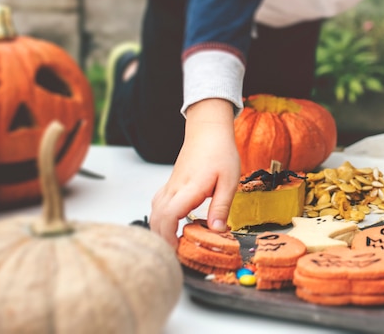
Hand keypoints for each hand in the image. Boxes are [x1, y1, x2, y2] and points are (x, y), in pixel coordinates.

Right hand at [149, 99, 239, 247]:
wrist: (208, 130)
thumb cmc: (221, 152)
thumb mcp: (229, 181)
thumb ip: (221, 207)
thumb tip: (217, 230)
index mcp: (190, 187)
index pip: (170, 215)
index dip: (169, 235)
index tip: (176, 249)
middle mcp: (176, 187)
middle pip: (157, 217)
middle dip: (161, 238)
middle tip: (175, 253)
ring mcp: (171, 184)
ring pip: (154, 210)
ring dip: (159, 228)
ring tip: (172, 242)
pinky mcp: (171, 182)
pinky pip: (158, 202)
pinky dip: (159, 216)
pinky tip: (170, 223)